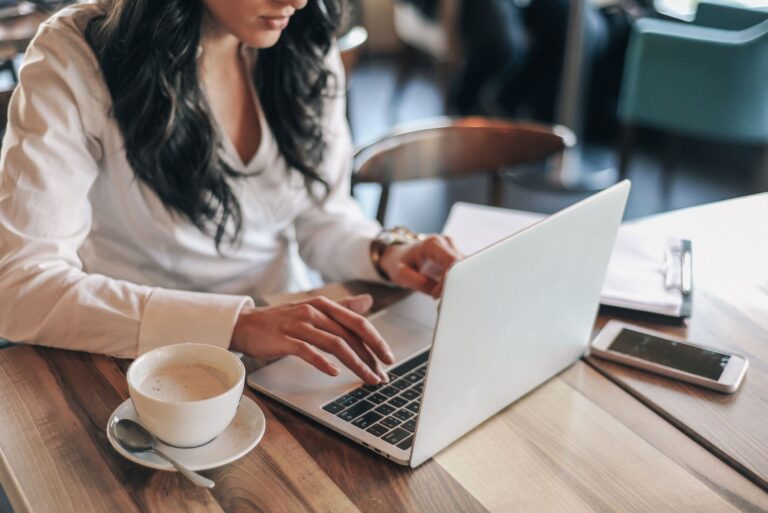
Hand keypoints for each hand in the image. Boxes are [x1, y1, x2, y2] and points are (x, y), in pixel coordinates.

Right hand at [230, 294, 394, 384]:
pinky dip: (323, 363)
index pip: (358, 322)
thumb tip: (367, 301)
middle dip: (370, 357)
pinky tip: (334, 373)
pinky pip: (308, 351)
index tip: (389, 358)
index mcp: (324, 305)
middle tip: (382, 376)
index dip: (376, 340)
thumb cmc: (282, 320)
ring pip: (334, 344)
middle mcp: (314, 311)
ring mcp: (299, 324)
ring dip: (355, 363)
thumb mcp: (314, 309)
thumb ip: (342, 307)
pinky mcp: (284, 339)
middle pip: (350, 335)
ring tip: (367, 378)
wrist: (246, 324)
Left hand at [379, 235, 462, 297]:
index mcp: (433, 244)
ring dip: (455, 284)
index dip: (448, 280)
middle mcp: (446, 243)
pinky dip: (455, 283)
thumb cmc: (400, 262)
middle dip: (453, 284)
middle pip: (462, 265)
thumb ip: (417, 282)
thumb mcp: (400, 274)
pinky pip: (462, 271)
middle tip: (440, 298)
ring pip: (465, 269)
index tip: (436, 294)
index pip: (451, 261)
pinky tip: (444, 290)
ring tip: (440, 295)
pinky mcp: (455, 257)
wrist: (400, 255)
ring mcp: (452, 249)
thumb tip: (436, 291)